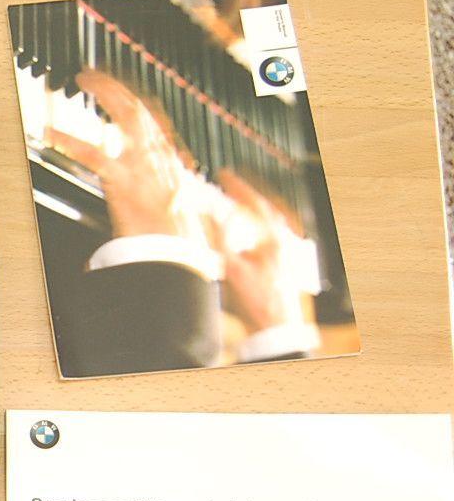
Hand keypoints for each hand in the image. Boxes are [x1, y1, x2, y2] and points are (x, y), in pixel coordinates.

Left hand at [46, 69, 205, 242]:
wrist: (176, 259)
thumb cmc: (177, 241)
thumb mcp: (179, 212)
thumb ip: (170, 193)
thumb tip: (169, 191)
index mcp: (170, 165)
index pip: (154, 122)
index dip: (134, 102)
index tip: (120, 92)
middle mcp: (160, 159)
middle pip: (140, 109)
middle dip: (117, 88)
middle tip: (94, 77)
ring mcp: (144, 168)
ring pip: (125, 117)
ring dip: (104, 94)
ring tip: (83, 81)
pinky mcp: (125, 183)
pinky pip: (95, 153)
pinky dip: (71, 140)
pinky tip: (52, 133)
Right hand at [204, 171, 311, 332]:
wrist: (276, 325)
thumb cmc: (256, 300)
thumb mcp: (233, 268)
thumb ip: (223, 239)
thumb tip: (214, 215)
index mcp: (273, 239)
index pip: (255, 204)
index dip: (239, 187)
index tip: (226, 175)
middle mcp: (283, 242)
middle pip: (266, 210)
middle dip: (247, 195)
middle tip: (232, 184)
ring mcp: (286, 251)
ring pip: (269, 222)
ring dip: (253, 211)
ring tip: (239, 202)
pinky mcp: (284, 261)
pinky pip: (270, 234)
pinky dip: (257, 225)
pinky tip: (249, 230)